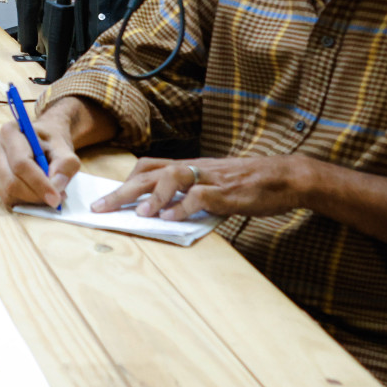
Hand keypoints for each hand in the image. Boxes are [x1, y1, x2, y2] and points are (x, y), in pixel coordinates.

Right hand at [0, 106, 82, 208]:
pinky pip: (7, 198)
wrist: (40, 139)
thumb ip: (66, 165)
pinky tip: (38, 192)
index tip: (55, 198)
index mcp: (11, 132)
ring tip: (50, 193)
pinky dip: (25, 201)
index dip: (38, 183)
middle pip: (11, 182)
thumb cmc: (51, 142)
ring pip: (8, 193)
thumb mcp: (65, 149)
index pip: (21, 164)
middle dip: (36, 195)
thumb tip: (56, 185)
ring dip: (31, 200)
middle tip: (57, 198)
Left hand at [94, 155, 311, 220]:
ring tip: (139, 214)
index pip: (149, 166)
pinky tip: (171, 219)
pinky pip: (199, 196)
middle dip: (122, 191)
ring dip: (153, 196)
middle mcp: (195, 168)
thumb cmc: (250, 185)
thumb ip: (191, 197)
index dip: (126, 180)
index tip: (106, 198)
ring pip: (172, 176)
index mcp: (190, 167)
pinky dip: (182, 208)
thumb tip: (166, 215)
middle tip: (100, 208)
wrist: (286, 177)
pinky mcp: (226, 192)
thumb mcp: (215, 187)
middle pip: (150, 172)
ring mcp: (210, 178)